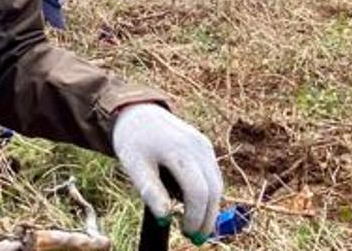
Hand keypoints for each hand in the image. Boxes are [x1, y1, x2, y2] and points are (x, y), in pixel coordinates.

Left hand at [112, 104, 222, 240]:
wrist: (138, 113)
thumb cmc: (133, 142)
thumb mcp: (135, 167)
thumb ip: (151, 191)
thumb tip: (165, 219)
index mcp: (178, 151)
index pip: (198, 191)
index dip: (195, 217)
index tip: (186, 233)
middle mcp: (197, 147)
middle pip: (213, 190)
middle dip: (207, 218)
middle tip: (196, 237)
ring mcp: (204, 145)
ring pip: (217, 184)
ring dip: (210, 208)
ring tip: (196, 226)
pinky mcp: (205, 146)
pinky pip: (213, 174)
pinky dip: (209, 193)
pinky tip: (196, 207)